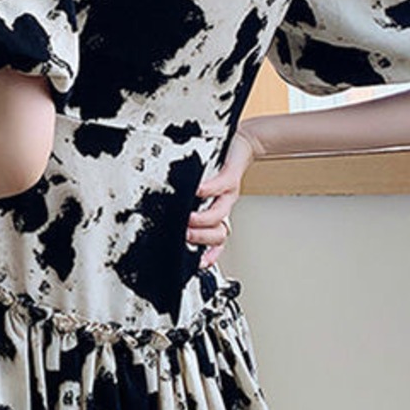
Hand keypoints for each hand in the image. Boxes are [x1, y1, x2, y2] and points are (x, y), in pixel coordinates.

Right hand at [188, 126, 261, 269]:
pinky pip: (220, 185)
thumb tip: (166, 213)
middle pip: (219, 234)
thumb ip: (191, 202)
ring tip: (188, 218)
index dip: (209, 255)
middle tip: (184, 235)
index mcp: (217, 212)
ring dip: (203, 219)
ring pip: (219, 214)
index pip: (215, 242)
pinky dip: (208, 189)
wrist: (243, 145)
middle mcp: (224, 205)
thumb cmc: (220, 165)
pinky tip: (197, 190)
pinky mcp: (230, 175)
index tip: (196, 264)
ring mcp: (228, 192)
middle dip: (201, 238)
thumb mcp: (206, 189)